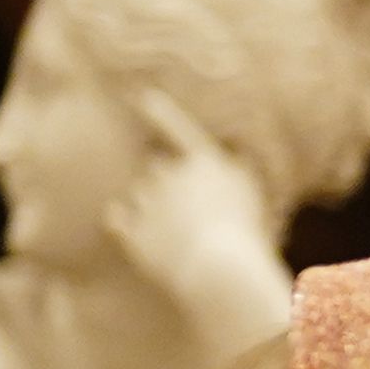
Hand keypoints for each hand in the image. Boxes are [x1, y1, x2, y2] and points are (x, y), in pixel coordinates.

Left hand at [104, 91, 289, 348]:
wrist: (218, 271)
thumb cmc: (245, 233)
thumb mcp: (252, 192)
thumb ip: (237, 167)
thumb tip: (231, 152)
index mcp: (201, 162)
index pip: (176, 128)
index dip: (159, 112)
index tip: (141, 97)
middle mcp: (168, 175)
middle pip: (157, 167)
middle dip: (166, 178)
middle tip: (186, 203)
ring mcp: (147, 205)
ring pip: (139, 194)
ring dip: (150, 205)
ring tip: (175, 231)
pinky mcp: (132, 233)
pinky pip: (117, 220)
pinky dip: (123, 223)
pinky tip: (135, 231)